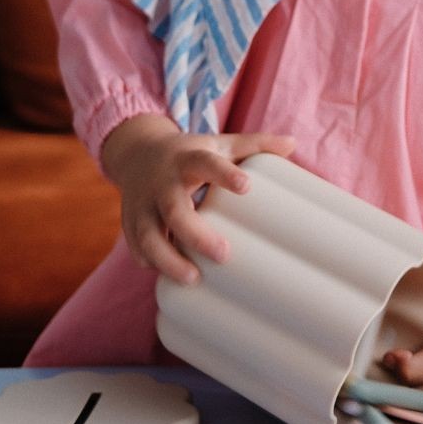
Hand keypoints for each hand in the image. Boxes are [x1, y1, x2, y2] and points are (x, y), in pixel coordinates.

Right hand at [100, 114, 294, 283]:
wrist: (137, 153)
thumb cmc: (191, 154)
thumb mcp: (220, 144)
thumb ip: (254, 145)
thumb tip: (292, 144)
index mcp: (188, 159)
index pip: (205, 163)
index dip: (224, 174)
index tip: (246, 186)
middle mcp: (162, 182)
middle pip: (174, 208)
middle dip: (195, 233)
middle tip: (224, 254)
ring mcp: (142, 204)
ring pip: (148, 235)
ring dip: (167, 259)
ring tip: (193, 279)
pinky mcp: (130, 222)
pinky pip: (136, 247)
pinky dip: (150, 263)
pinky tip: (170, 278)